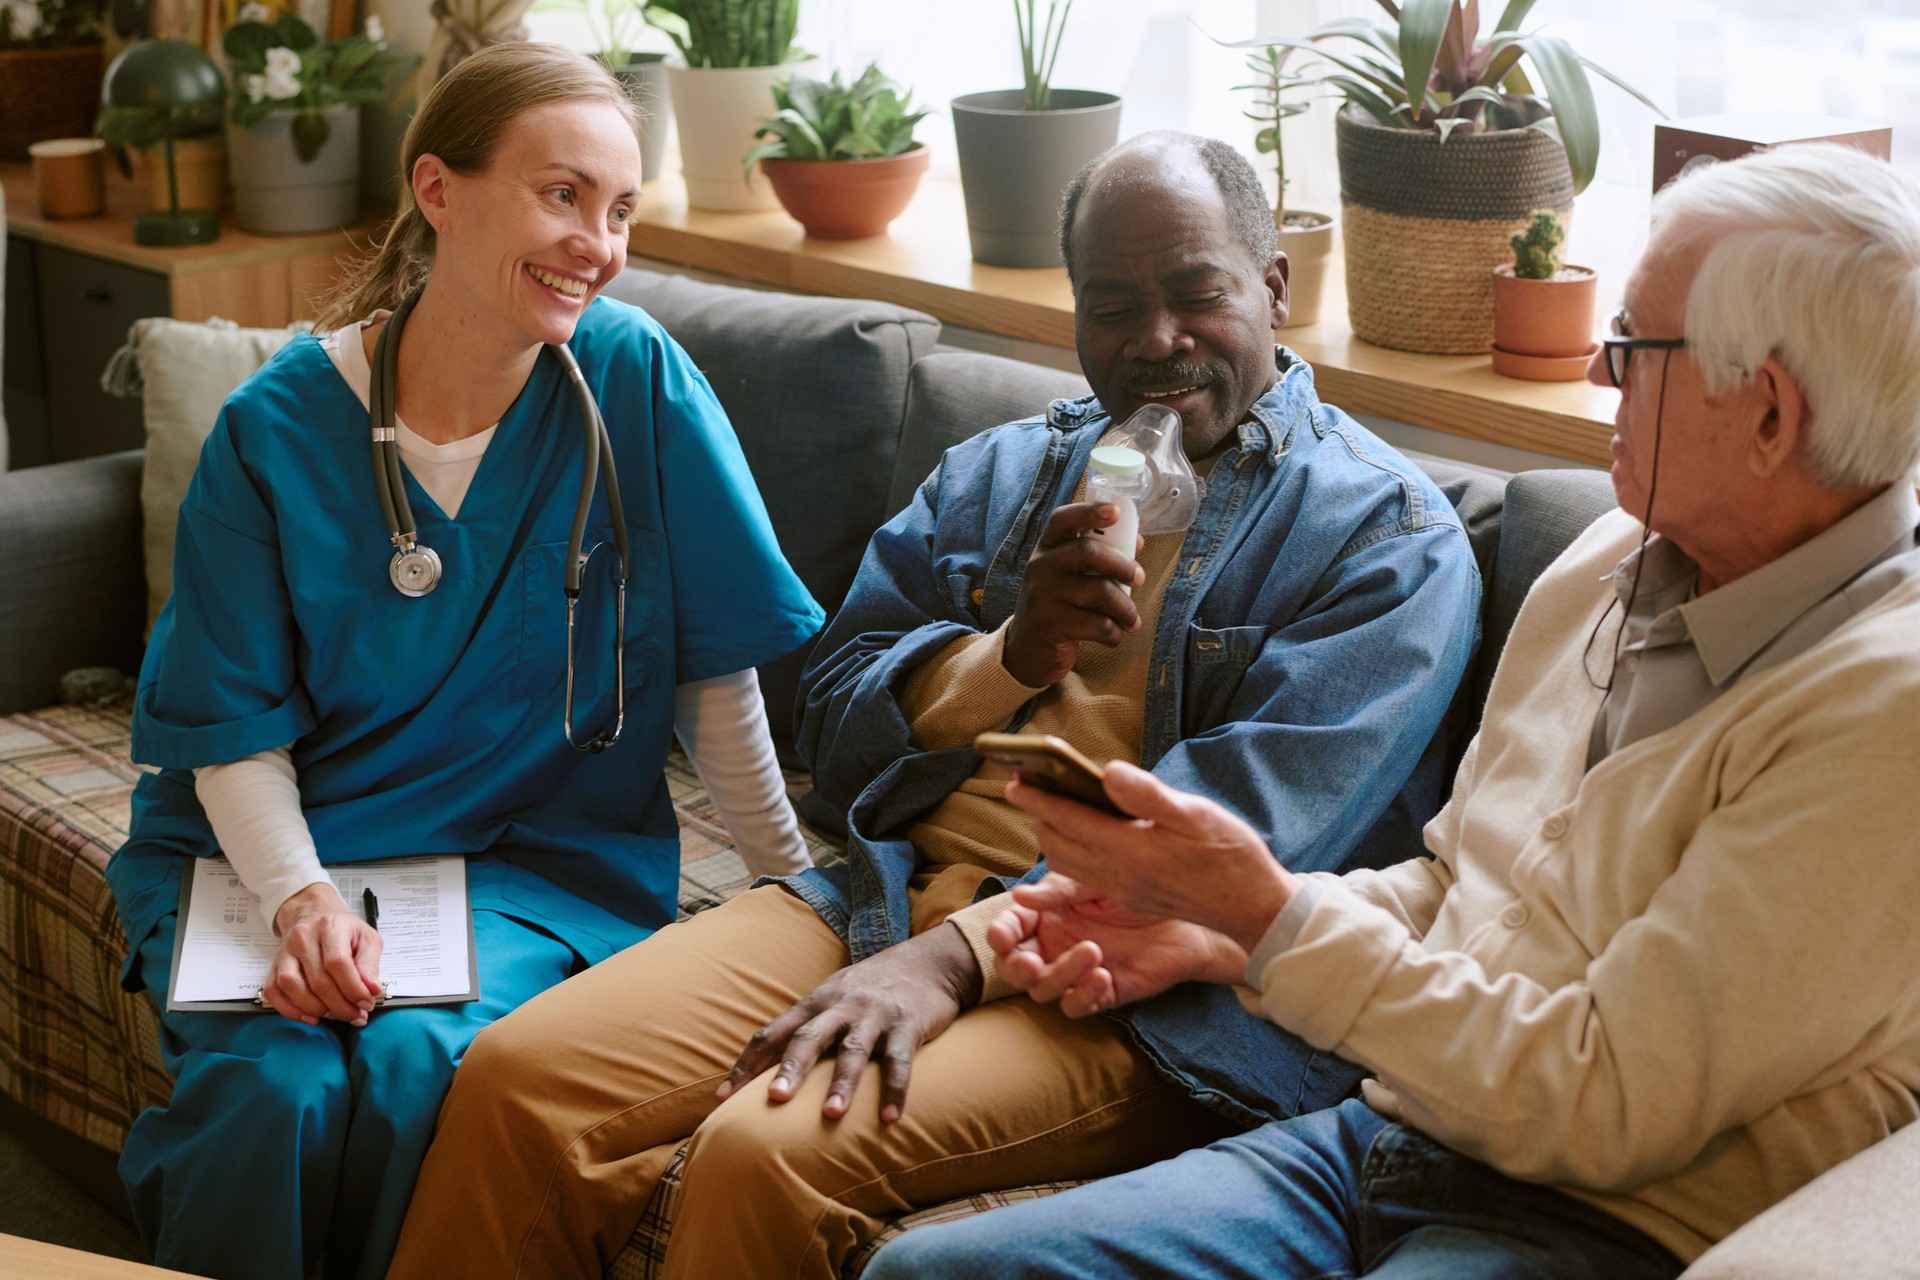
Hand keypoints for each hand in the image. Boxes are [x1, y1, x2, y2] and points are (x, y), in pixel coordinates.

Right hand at [263, 883, 383, 1026]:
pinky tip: (312, 1016)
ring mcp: (285, 952)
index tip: (366, 1003)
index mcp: (330, 926)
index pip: (338, 963)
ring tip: (336, 1014)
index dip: (353, 989)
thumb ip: (371, 964)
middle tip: (355, 1015)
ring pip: (292, 987)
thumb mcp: (367, 938)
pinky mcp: (273, 967)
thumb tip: (372, 989)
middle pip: (318, 980)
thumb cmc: (343, 930)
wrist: (314, 916)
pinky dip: (291, 1010)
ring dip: (316, 1009)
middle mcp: (303, 938)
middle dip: (340, 1006)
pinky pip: (274, 992)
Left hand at [715, 925, 979, 1123]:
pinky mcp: (908, 1025)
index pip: (773, 1032)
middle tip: (774, 1099)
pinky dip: (896, 1090)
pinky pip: (900, 1061)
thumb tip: (763, 1069)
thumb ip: (804, 1029)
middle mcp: (841, 1007)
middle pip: (809, 1038)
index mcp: (815, 1003)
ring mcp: (874, 1015)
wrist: (928, 962)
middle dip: (791, 1069)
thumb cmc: (870, 988)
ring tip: (831, 1114)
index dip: (747, 1063)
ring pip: (853, 1050)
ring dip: (842, 1083)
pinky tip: (891, 1118)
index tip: (723, 1097)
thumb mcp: (833, 998)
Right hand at [987, 873, 1245, 1016]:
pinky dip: (1083, 996)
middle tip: (1032, 963)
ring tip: (1093, 951)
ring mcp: (1076, 971)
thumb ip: (1059, 889)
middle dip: (1016, 967)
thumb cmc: (1139, 886)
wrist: (1188, 909)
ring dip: (1059, 975)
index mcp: (1046, 914)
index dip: (999, 934)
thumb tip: (1019, 895)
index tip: (1003, 935)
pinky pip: (1077, 1006)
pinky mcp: (1103, 992)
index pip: (1008, 928)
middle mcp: (1055, 945)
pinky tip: (1103, 976)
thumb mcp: (1093, 878)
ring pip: (1044, 989)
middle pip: (1015, 968)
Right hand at [1002, 502, 1144, 686]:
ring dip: (1125, 608)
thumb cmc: (1059, 606)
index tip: (1114, 511)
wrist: (1027, 650)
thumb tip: (1136, 541)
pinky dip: (1114, 633)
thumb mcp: (1071, 577)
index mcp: (1047, 548)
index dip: (1090, 511)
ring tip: (1132, 620)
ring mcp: (1043, 595)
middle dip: (1123, 565)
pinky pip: (1098, 624)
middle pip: (1089, 551)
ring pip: (1100, 591)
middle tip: (1140, 578)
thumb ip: (1100, 558)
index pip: (1063, 520)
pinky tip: (1114, 636)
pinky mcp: (1051, 625)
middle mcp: (1040, 566)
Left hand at [1005, 761, 1296, 951]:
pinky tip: (1081, 835)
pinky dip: (1070, 853)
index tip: (1015, 780)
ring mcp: (1124, 890)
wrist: (1252, 907)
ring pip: (1068, 864)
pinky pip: (1085, 876)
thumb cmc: (1230, 854)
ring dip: (1051, 837)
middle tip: (1027, 788)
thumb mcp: (1195, 814)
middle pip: (1059, 845)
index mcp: (1131, 849)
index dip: (1039, 799)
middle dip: (1038, 816)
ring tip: (1048, 808)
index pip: (1069, 820)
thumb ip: (1147, 795)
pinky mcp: (1133, 897)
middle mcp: (1119, 874)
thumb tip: (1106, 773)